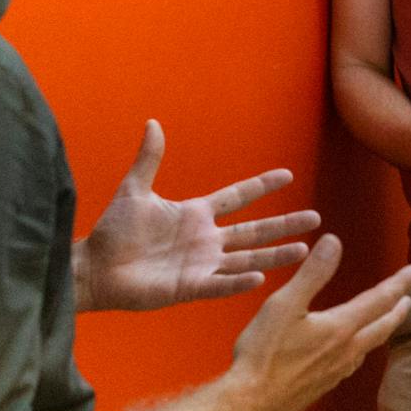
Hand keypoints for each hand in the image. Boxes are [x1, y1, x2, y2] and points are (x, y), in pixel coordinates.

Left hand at [76, 120, 319, 312]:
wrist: (96, 268)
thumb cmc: (114, 231)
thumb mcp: (135, 190)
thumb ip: (148, 159)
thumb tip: (153, 123)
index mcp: (195, 215)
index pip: (237, 198)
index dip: (261, 186)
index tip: (288, 174)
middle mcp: (205, 240)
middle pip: (254, 230)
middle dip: (284, 224)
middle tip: (315, 218)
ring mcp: (201, 265)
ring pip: (246, 258)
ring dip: (274, 254)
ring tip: (303, 249)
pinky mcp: (189, 287)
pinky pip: (220, 285)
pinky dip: (239, 282)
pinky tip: (262, 277)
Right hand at [221, 234, 410, 410]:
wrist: (251, 405)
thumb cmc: (264, 353)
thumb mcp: (284, 304)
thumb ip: (312, 273)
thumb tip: (335, 241)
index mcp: (341, 328)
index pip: (380, 299)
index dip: (401, 282)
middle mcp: (346, 351)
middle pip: (382, 326)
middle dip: (398, 309)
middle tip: (410, 298)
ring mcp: (336, 371)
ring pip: (370, 346)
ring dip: (383, 329)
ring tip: (387, 321)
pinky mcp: (323, 386)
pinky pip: (354, 362)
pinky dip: (363, 348)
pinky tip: (352, 352)